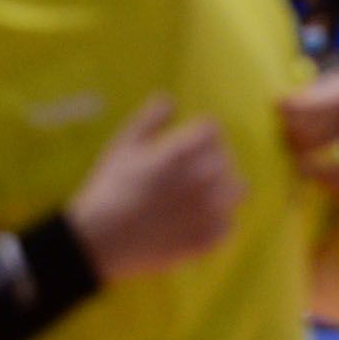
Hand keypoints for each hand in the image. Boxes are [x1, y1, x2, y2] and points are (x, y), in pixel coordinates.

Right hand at [67, 95, 246, 282]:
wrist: (102, 240)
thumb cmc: (109, 189)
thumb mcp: (123, 147)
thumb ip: (150, 120)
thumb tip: (168, 99)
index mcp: (183, 152)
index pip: (212, 130)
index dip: (199, 135)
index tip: (185, 146)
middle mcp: (204, 179)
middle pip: (227, 158)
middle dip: (210, 160)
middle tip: (186, 174)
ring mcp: (209, 210)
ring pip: (237, 189)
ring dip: (222, 189)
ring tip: (197, 196)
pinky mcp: (209, 238)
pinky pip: (229, 224)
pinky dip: (217, 222)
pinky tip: (194, 222)